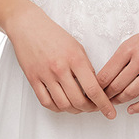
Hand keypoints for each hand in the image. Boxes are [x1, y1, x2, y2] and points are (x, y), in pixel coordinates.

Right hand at [5, 0, 115, 118]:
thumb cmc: (54, 34)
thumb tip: (95, 86)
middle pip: (79, 101)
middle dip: (90, 109)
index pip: (93, 89)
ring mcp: (45, 75)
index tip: (110, 112)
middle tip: (95, 108)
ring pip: (63, 105)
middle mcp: (60, 68)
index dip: (104, 104)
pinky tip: (63, 105)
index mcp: (75, 58)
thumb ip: (86, 66)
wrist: (28, 25)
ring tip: (80, 107)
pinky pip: (46, 102)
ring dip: (75, 110)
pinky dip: (57, 108)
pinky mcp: (33, 79)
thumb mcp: (76, 46)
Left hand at [95, 9, 138, 114]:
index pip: (106, 73)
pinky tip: (132, 109)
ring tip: (115, 104)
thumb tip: (106, 76)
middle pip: (117, 85)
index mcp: (128, 48)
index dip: (97, 87)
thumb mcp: (134, 41)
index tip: (93, 92)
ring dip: (120, 101)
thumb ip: (121, 58)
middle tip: (102, 101)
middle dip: (107, 96)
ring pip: (132, 92)